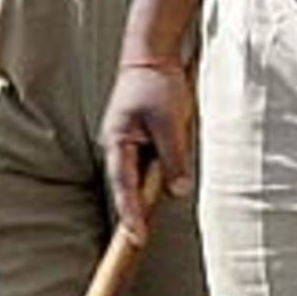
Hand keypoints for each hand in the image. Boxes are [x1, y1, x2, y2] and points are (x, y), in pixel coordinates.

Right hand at [102, 59, 194, 244]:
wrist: (153, 54)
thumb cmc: (156, 83)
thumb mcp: (169, 121)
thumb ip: (173, 157)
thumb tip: (178, 191)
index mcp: (118, 143)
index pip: (123, 188)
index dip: (130, 215)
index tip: (136, 239)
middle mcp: (119, 147)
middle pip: (130, 186)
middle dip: (137, 210)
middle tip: (139, 241)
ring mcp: (129, 142)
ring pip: (142, 175)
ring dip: (150, 188)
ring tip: (154, 204)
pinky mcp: (141, 137)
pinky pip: (150, 162)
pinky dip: (158, 171)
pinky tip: (170, 171)